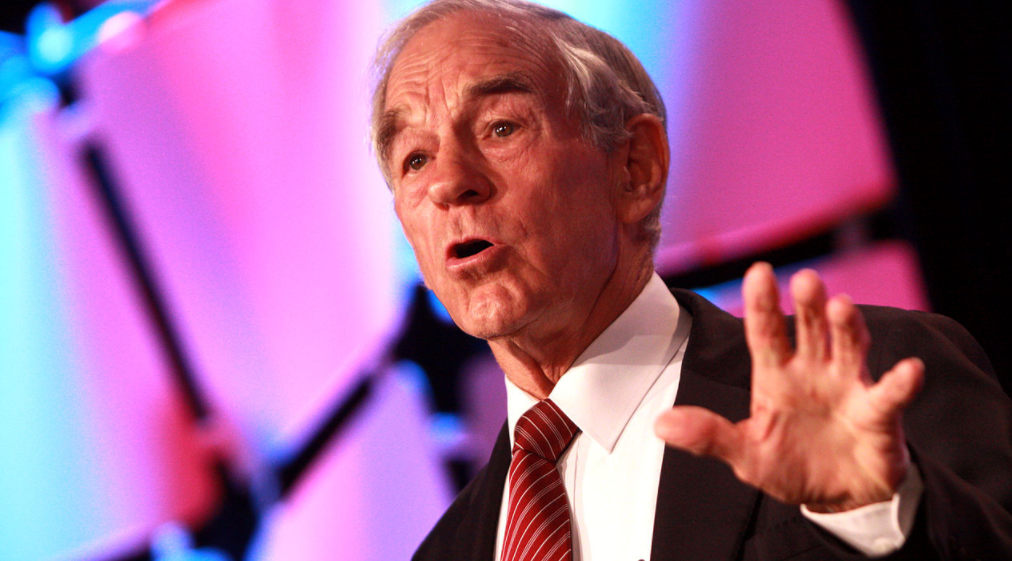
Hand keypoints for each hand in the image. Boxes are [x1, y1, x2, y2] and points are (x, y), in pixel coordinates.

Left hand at [655, 263, 924, 510]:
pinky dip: (900, 383)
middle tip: (804, 279)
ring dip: (846, 328)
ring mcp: (848, 388)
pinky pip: (890, 395)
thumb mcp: (745, 454)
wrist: (838, 497)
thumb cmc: (791, 464)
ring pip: (848, 349)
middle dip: (808, 305)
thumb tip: (660, 424)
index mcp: (776, 376)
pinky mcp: (878, 414)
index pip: (766, 333)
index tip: (759, 272)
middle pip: (811, 331)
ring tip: (841, 305)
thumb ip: (708, 436)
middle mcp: (813, 372)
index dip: (762, 305)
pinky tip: (908, 370)